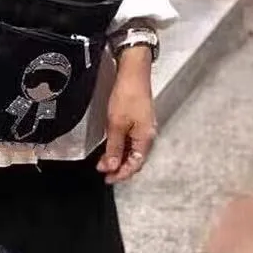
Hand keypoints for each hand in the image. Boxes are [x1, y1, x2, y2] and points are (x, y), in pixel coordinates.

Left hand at [97, 46, 157, 183]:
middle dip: (119, 168)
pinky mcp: (139, 120)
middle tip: (104, 172)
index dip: (121, 174)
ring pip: (133, 150)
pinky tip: (112, 147)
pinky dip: (121, 147)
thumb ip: (114, 147)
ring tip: (105, 162)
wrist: (133, 73)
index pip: (135, 165)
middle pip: (135, 159)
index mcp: (146, 138)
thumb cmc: (127, 94)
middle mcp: (148, 135)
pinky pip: (131, 140)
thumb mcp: (116, 124)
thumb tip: (111, 166)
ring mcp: (144, 128)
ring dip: (119, 158)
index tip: (108, 179)